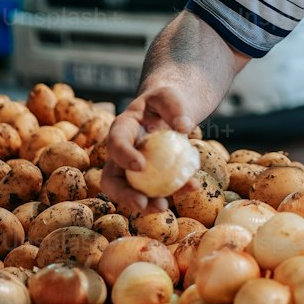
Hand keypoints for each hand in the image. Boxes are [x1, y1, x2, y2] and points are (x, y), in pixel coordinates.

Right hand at [101, 78, 201, 215]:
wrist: (171, 111)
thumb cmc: (166, 101)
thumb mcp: (169, 96)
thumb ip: (175, 108)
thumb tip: (185, 128)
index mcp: (122, 128)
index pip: (115, 143)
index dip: (123, 156)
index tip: (140, 166)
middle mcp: (121, 153)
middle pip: (112, 178)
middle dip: (123, 194)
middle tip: (141, 202)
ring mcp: (132, 169)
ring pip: (131, 191)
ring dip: (145, 203)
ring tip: (163, 207)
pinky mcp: (150, 178)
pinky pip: (158, 189)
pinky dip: (174, 191)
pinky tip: (192, 187)